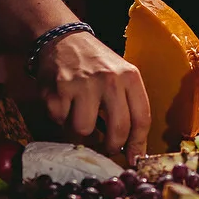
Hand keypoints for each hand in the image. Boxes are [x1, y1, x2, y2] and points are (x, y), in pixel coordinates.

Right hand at [34, 31, 150, 155]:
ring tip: (80, 116)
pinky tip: (64, 103)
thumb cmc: (96, 64)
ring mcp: (82, 84)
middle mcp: (109, 80)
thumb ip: (129, 106)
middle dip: (111, 147)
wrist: (62, 38)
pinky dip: (61, 118)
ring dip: (80, 131)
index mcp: (129, 77)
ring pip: (84, 130)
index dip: (137, 145)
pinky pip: (60, 121)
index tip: (132, 159)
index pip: (141, 119)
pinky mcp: (57, 89)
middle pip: (117, 131)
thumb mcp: (120, 75)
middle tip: (105, 147)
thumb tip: (133, 150)